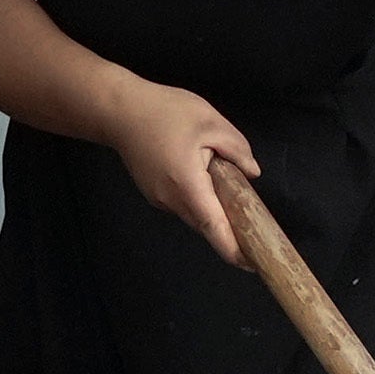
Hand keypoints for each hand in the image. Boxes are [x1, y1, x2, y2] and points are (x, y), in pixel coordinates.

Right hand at [108, 87, 262, 259]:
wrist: (119, 110)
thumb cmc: (164, 112)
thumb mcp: (210, 121)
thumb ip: (237, 149)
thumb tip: (252, 173)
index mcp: (188, 185)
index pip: (214, 228)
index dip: (235, 250)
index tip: (253, 263)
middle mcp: (171, 200)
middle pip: (207, 225)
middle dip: (230, 230)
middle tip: (255, 224)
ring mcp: (159, 199)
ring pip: (195, 215)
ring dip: (214, 211)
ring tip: (231, 193)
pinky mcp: (154, 193)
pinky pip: (183, 204)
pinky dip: (199, 200)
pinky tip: (206, 179)